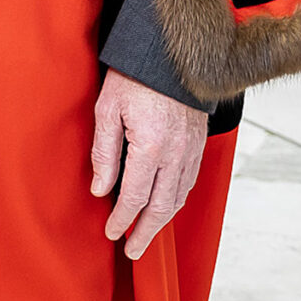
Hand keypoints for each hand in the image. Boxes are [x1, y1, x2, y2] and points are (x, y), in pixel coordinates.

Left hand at [89, 70, 208, 260]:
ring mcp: (191, 149)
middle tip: (132, 249)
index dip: (123, 219)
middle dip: (145, 232)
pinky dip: (176, 199)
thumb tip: (101, 190)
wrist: (169, 51)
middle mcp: (176, 153)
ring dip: (162, 220)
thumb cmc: (134, 75)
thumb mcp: (107, 108)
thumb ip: (105, 152)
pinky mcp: (199, 143)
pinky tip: (165, 205)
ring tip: (146, 233)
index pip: (135, 197)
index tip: (112, 233)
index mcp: (150, 146)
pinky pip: (189, 181)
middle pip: (161, 207)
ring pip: (178, 196)